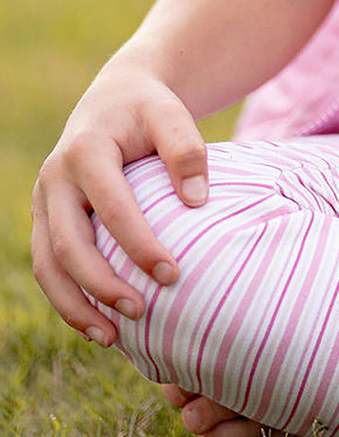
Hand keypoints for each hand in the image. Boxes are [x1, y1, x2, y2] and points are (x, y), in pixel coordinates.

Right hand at [31, 59, 208, 345]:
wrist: (114, 99)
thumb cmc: (148, 109)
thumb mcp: (170, 113)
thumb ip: (186, 149)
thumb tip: (198, 200)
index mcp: (85, 150)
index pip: (111, 207)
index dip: (139, 244)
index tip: (173, 274)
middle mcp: (54, 178)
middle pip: (69, 244)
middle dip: (103, 284)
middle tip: (143, 312)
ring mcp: (43, 202)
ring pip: (48, 264)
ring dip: (76, 305)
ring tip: (113, 338)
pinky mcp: (45, 220)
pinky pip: (48, 267)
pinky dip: (68, 299)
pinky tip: (99, 326)